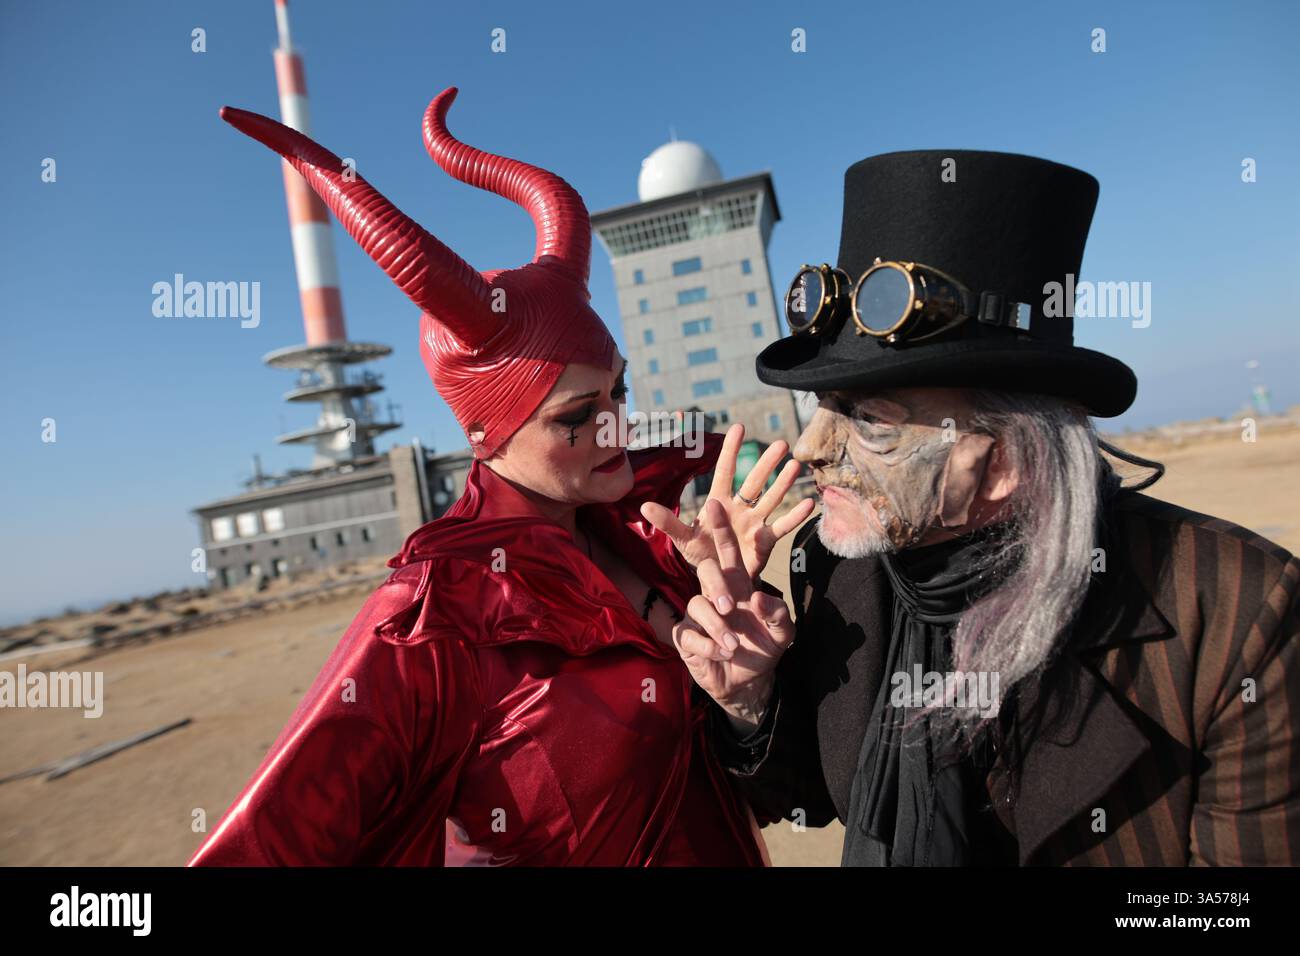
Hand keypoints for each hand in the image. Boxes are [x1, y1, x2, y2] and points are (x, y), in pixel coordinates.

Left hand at [640, 423, 814, 581]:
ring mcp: (754, 523)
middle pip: (754, 481)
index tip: (739, 427)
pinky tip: (809, 503)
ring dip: (783, 483)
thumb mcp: (682, 540)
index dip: (731, 450)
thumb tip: (643, 505)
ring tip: (796, 465)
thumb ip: (667, 522)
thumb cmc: (701, 556)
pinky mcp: (765, 542)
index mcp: (718, 503)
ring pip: (770, 499)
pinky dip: (795, 516)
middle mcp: (739, 508)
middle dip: (766, 463)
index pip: (724, 471)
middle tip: (781, 444)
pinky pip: (782, 527)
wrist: (719, 582)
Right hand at [671, 499, 796, 732]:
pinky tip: (722, 655)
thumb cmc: (765, 648)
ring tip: (733, 646)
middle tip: (729, 606)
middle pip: (707, 571)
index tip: (714, 504)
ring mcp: (699, 615)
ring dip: (717, 626)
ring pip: (697, 604)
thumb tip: (757, 597)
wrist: (749, 682)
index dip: (721, 529)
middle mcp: (716, 595)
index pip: (728, 551)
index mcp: (739, 586)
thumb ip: (779, 613)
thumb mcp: (783, 633)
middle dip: (716, 584)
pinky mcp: (687, 637)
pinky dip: (708, 646)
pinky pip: (690, 634)